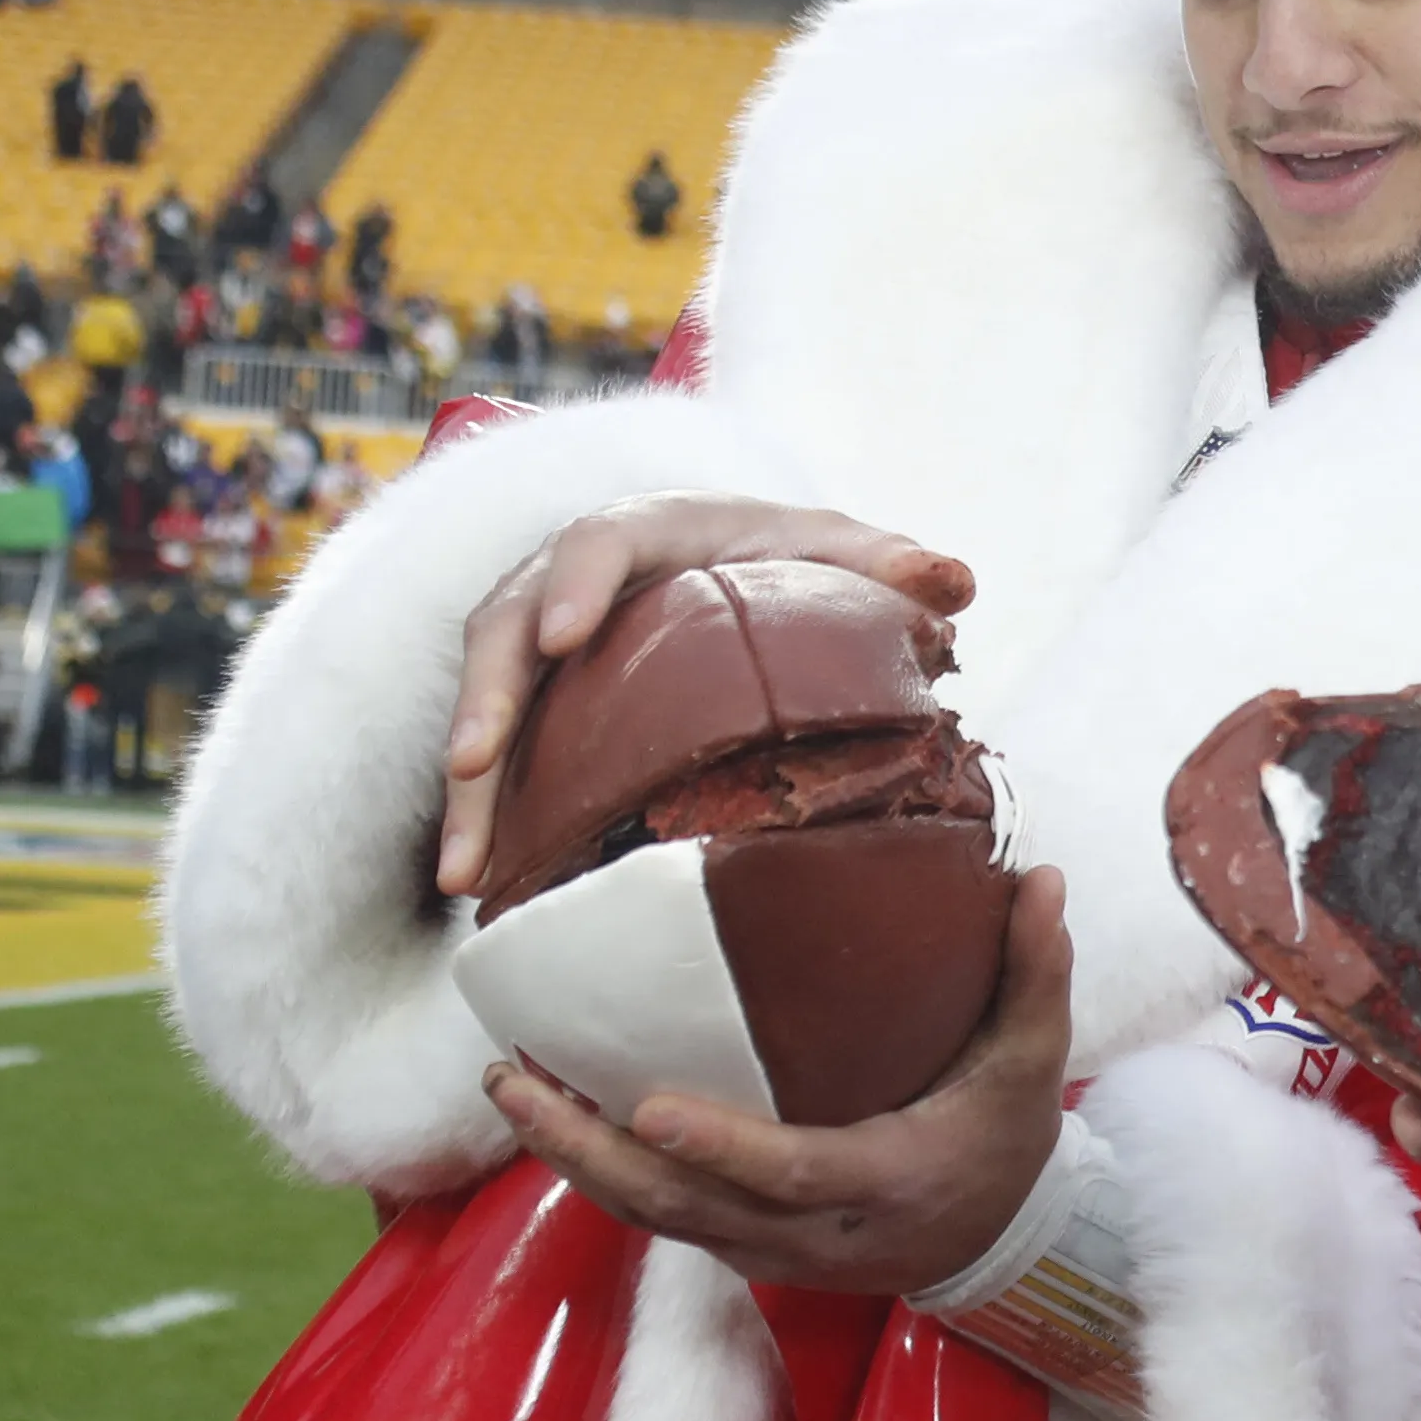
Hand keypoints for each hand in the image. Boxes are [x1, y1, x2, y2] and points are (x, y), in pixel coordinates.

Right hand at [440, 492, 976, 895]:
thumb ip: (891, 563)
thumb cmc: (785, 557)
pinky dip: (487, 818)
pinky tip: (484, 889)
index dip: (574, 586)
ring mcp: (538, 641)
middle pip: (506, 632)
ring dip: (470, 788)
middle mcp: (568, 580)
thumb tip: (957, 580)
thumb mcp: (836, 551)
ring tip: (464, 872)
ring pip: (484, 703)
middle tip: (471, 767)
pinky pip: (496, 756)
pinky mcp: (534, 700)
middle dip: (486, 701)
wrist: (736, 567)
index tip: (563, 636)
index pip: (598, 546)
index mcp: (645, 532)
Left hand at [484, 867, 1075, 1295]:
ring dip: (573, 1160)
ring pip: (653, 1220)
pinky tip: (552, 1117)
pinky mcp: (743, 1250)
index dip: (721, 1147)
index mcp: (889, 1182)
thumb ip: (1035, 974)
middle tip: (517, 1078)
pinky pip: (658, 1219)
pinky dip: (597, 1174)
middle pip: (686, 1208)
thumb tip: (1042, 877)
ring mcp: (770, 1252)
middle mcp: (816, 1235)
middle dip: (591, 1151)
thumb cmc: (1004, 1141)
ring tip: (510, 1085)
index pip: (796, 1173)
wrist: (994, 1243)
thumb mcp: (1030, 1064)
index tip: (647, 1104)